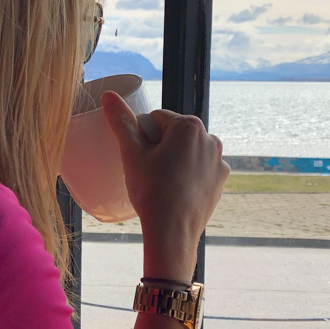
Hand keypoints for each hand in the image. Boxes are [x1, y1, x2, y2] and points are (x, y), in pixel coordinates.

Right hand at [102, 91, 229, 282]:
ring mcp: (218, 161)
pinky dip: (189, 175)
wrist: (172, 232)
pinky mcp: (221, 181)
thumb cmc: (151, 191)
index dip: (144, 137)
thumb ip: (122, 122)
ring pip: (188, 151)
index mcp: (189, 126)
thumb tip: (108, 96)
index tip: (141, 157)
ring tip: (163, 183)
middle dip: (162, 147)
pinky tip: (177, 191)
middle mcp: (210, 138)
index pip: (157, 119)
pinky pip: (200, 169)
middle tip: (150, 172)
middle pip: (175, 134)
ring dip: (176, 159)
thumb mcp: (131, 154)